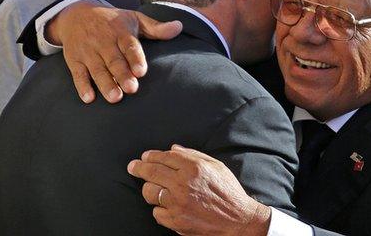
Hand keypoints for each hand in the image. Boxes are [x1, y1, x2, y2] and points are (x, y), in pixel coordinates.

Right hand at [47, 0, 181, 102]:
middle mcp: (104, 41)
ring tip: (115, 97)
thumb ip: (156, 27)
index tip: (141, 71)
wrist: (76, 13)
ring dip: (105, 84)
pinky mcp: (74, 59)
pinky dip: (82, 86)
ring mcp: (88, 51)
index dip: (135, 58)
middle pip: (114, 60)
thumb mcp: (134, 19)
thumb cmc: (113, 20)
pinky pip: (78, 73)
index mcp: (121, 31)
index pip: (129, 45)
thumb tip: (180, 27)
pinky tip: (89, 98)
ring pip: (97, 69)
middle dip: (122, 74)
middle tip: (131, 89)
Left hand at [127, 145, 270, 235]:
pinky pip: (157, 212)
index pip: (164, 157)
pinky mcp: (176, 221)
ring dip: (149, 188)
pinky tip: (167, 205)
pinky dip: (160, 208)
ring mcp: (178, 204)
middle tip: (132, 167)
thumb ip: (193, 155)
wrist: (238, 220)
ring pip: (149, 193)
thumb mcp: (215, 166)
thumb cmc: (228, 191)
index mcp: (194, 168)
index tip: (144, 157)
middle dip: (138, 168)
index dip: (151, 155)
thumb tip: (173, 149)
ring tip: (152, 187)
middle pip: (151, 172)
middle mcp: (183, 184)